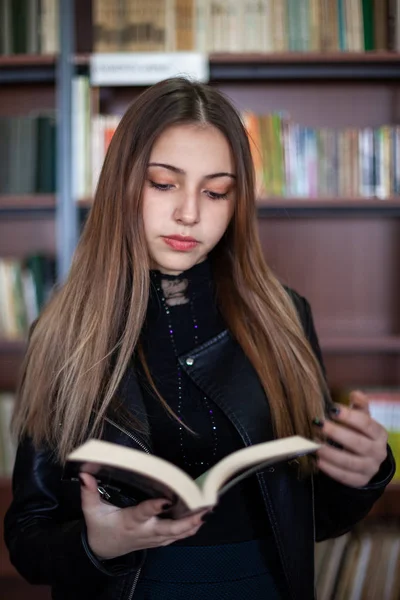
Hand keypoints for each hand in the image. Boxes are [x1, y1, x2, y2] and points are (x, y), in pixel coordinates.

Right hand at [80, 473, 208, 559]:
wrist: (102, 551)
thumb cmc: (99, 528)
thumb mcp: (91, 511)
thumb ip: (89, 493)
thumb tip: (85, 475)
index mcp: (129, 521)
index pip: (144, 513)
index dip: (155, 507)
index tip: (168, 499)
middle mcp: (144, 531)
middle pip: (168, 528)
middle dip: (187, 521)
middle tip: (202, 510)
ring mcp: (152, 538)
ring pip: (176, 534)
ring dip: (193, 524)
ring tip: (208, 511)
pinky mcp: (157, 540)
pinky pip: (176, 537)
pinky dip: (189, 530)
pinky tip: (201, 520)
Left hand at [314, 391, 387, 487]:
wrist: (368, 459)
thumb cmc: (361, 433)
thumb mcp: (363, 418)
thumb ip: (359, 405)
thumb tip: (355, 393)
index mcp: (379, 434)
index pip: (366, 424)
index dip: (349, 416)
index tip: (331, 409)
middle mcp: (378, 452)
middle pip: (357, 443)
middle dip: (336, 433)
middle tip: (318, 424)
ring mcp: (370, 468)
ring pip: (349, 462)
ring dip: (330, 453)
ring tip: (314, 444)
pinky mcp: (360, 481)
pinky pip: (344, 477)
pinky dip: (330, 469)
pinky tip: (317, 461)